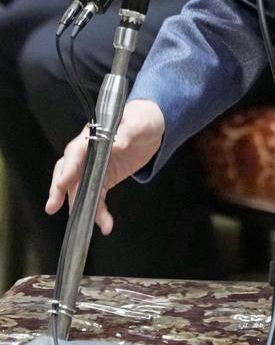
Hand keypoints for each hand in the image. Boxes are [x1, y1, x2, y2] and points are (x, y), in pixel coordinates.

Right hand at [46, 99, 165, 234]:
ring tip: (86, 224)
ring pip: (80, 189)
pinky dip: (99, 212)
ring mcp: (95, 167)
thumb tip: (116, 144)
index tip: (62, 183)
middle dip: (59, 189)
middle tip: (52, 206)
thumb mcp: (138, 123)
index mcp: (94, 135)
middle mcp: (89, 153)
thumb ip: (127, 132)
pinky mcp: (104, 179)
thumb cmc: (142, 119)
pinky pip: (97, 197)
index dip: (68, 167)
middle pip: (69, 171)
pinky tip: (105, 224)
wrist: (151, 127)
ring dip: (81, 207)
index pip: (76, 150)